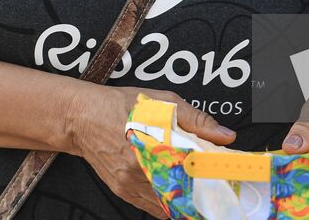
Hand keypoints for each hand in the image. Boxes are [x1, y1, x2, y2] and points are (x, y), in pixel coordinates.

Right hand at [66, 84, 236, 216]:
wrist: (83, 118)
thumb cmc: (122, 105)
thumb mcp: (162, 101)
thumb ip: (196, 119)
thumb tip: (225, 135)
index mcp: (153, 142)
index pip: (191, 169)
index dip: (210, 176)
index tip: (225, 178)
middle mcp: (139, 168)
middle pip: (181, 190)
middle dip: (200, 190)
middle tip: (215, 187)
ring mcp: (129, 183)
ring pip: (167, 204)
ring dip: (184, 199)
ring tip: (198, 191)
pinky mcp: (123, 191)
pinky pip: (152, 207)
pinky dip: (167, 203)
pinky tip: (176, 192)